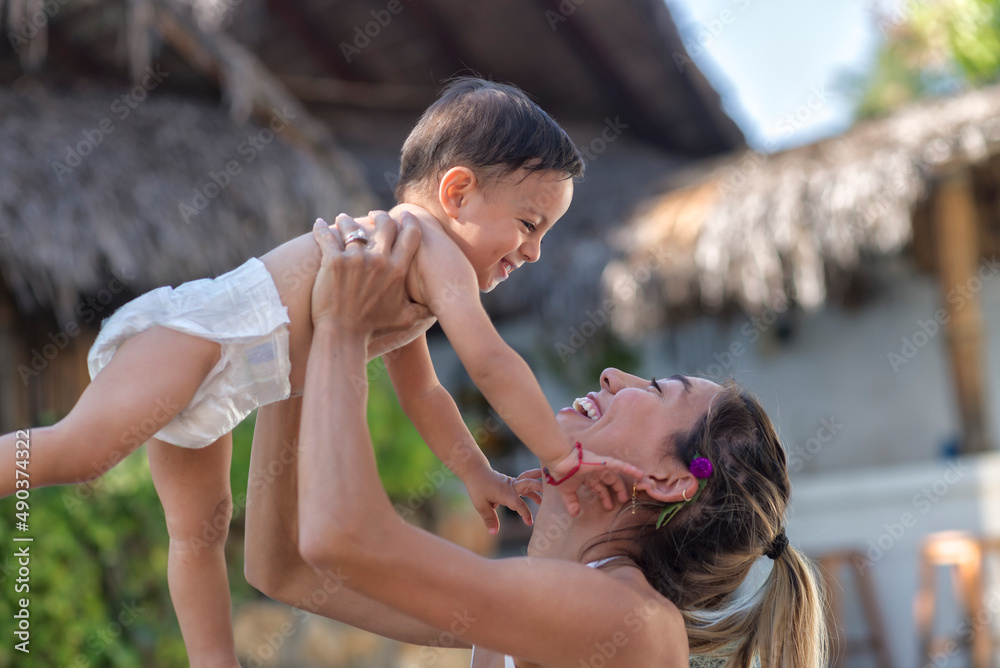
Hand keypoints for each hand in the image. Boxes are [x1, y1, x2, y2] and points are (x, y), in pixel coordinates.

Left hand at [311, 211, 430, 338]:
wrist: (343, 335)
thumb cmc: (374, 329)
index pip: (410, 234)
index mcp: (398, 270)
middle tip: (372, 215)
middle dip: (379, 216)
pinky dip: (322, 228)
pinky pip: (326, 236)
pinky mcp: (333, 262)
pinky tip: (320, 224)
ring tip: (343, 219)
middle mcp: (379, 260)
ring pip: (352, 227)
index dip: (408, 221)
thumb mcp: (405, 319)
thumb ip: (423, 310)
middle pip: (384, 224)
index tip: (403, 216)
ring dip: (348, 220)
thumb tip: (437, 306)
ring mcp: (355, 259)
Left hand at [462, 467, 542, 534]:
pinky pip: (527, 483)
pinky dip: (535, 488)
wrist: (476, 472)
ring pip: (530, 481)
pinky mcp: (514, 483)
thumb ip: (489, 518)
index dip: (525, 512)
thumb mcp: (480, 505)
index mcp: (504, 493)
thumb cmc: (478, 488)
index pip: (518, 503)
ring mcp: (514, 483)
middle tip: (551, 496)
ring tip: (550, 497)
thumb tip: (494, 532)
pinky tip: (540, 498)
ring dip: (540, 486)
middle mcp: (511, 486)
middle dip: (540, 488)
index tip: (529, 523)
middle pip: (529, 484)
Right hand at [542, 444, 643, 516]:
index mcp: (588, 477)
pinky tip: (638, 473)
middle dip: (618, 491)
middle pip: (611, 481)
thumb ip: (572, 502)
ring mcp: (601, 466)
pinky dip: (628, 468)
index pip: (600, 488)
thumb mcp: (567, 491)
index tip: (609, 507)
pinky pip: (618, 465)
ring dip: (628, 478)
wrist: (559, 462)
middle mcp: (596, 472)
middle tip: (623, 501)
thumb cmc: (562, 473)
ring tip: (639, 483)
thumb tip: (574, 514)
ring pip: (618, 472)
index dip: (605, 497)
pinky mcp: (603, 462)